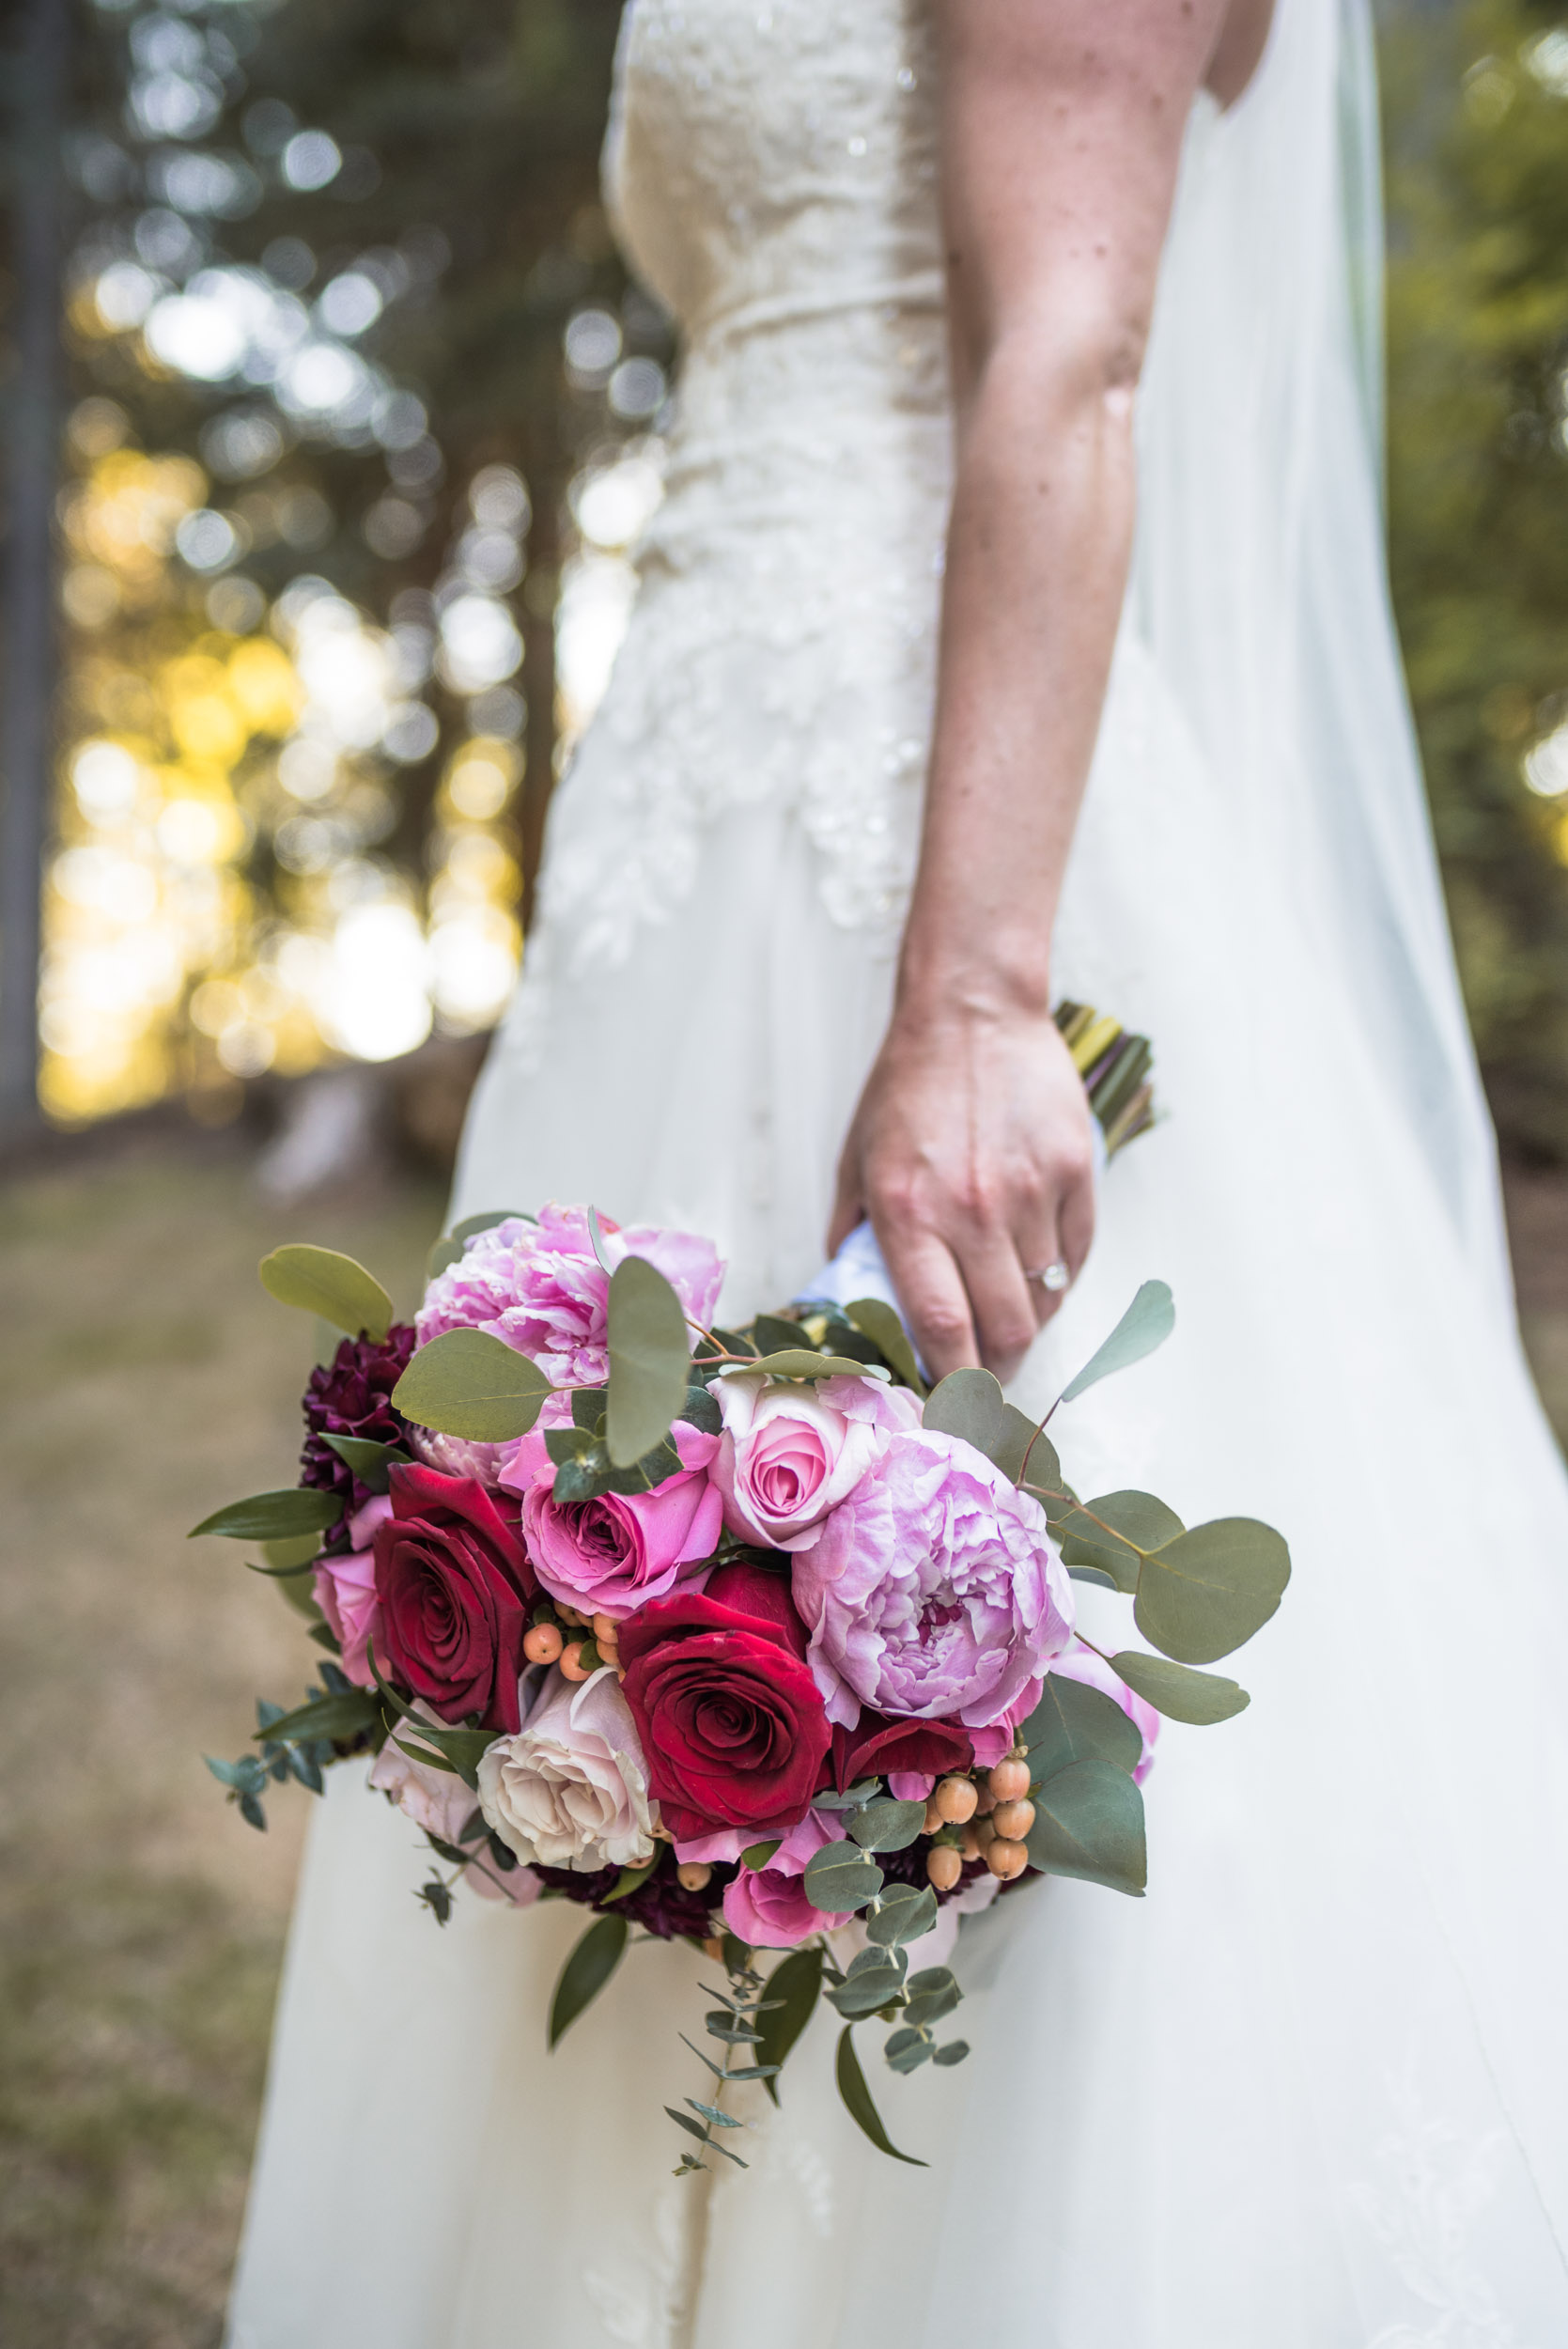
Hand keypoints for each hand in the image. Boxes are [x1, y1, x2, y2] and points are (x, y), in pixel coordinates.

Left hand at [829, 1000, 1094, 1382]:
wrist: (972, 1014)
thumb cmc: (909, 1089)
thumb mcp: (857, 1163)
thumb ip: (855, 1237)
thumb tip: (853, 1303)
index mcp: (909, 1213)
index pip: (942, 1329)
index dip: (951, 1381)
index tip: (949, 1399)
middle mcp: (972, 1209)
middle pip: (1006, 1331)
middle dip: (997, 1370)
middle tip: (987, 1374)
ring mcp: (1030, 1190)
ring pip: (1046, 1298)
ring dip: (1028, 1319)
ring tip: (1008, 1308)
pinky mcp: (1074, 1169)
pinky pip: (1076, 1254)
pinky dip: (1059, 1276)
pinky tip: (1038, 1267)